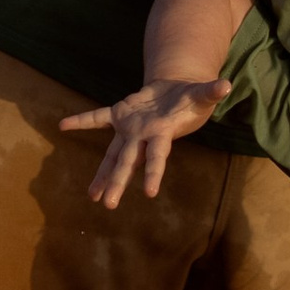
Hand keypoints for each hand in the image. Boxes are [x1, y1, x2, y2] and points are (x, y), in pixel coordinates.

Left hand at [60, 77, 230, 205]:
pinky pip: (98, 118)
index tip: (150, 193)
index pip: (157, 157)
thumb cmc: (192, 98)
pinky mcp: (120, 114)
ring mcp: (130, 129)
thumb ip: (212, 91)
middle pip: (128, 162)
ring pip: (113, 153)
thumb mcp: (203, 94)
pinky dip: (82, 121)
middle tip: (108, 205)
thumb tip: (226, 84)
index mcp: (162, 134)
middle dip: (118, 182)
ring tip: (91, 195)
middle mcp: (143, 137)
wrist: (178, 92)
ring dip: (102, 174)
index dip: (154, 172)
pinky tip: (63, 126)